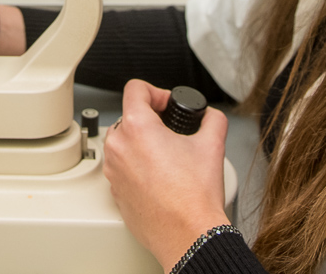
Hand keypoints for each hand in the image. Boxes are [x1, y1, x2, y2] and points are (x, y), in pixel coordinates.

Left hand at [103, 79, 231, 271]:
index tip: (167, 105)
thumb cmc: (194, 196)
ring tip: (167, 158)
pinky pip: (122, 168)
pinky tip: (159, 178)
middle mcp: (118, 147)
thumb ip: (212, 119)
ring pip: (124, 143)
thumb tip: (209, 115)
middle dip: (151, 121)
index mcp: (137, 128)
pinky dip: (137, 167)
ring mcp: (113, 171)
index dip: (156, 92)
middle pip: (129, 117)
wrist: (188, 235)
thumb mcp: (212, 144)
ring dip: (142, 144)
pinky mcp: (114, 191)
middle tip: (171, 134)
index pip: (135, 88)